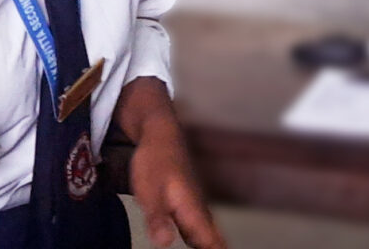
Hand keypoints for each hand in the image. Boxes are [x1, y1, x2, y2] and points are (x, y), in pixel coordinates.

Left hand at [129, 116, 226, 248]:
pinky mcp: (185, 196)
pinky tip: (198, 239)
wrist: (161, 132)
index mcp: (190, 207)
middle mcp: (196, 205)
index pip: (208, 237)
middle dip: (218, 246)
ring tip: (219, 248)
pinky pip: (198, 221)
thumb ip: (158, 219)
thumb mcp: (150, 192)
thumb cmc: (155, 160)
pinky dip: (203, 234)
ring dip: (212, 241)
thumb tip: (165, 243)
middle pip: (211, 234)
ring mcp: (192, 199)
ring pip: (206, 227)